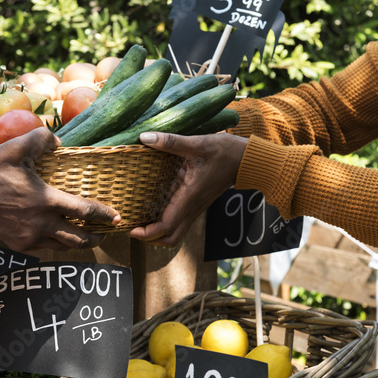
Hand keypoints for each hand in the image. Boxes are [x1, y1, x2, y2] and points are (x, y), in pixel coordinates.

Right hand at [0, 128, 119, 252]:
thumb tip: (58, 140)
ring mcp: (30, 237)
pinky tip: (56, 236)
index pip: (84, 211)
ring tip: (85, 238)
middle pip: (78, 238)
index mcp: (46, 201)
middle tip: (105, 233)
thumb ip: (40, 139)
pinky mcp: (19, 245)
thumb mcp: (15, 149)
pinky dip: (55, 243)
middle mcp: (42, 224)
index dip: (103, 214)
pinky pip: (44, 247)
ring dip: (77, 242)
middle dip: (95, 237)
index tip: (115, 215)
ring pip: (62, 246)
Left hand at [129, 131, 248, 245]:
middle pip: (171, 238)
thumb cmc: (225, 151)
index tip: (132, 229)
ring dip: (157, 232)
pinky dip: (164, 220)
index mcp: (190, 197)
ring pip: (175, 231)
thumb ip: (170, 141)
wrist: (246, 159)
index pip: (167, 226)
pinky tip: (151, 208)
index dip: (148, 233)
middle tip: (133, 229)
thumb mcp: (197, 143)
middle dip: (150, 239)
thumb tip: (145, 137)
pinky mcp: (196, 202)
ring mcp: (195, 206)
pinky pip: (179, 219)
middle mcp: (192, 207)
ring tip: (138, 221)